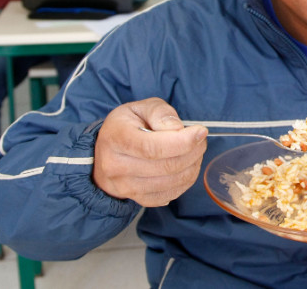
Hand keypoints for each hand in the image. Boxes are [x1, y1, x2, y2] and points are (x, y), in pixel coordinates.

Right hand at [92, 98, 206, 206]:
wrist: (105, 152)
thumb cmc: (128, 125)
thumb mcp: (141, 108)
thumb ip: (160, 113)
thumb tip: (178, 129)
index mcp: (116, 138)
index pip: (152, 147)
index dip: (182, 142)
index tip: (200, 132)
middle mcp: (115, 166)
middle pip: (166, 166)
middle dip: (193, 152)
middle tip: (201, 140)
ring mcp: (125, 186)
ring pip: (171, 182)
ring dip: (193, 166)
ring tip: (195, 151)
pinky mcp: (136, 199)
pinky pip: (170, 194)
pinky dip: (185, 181)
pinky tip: (186, 166)